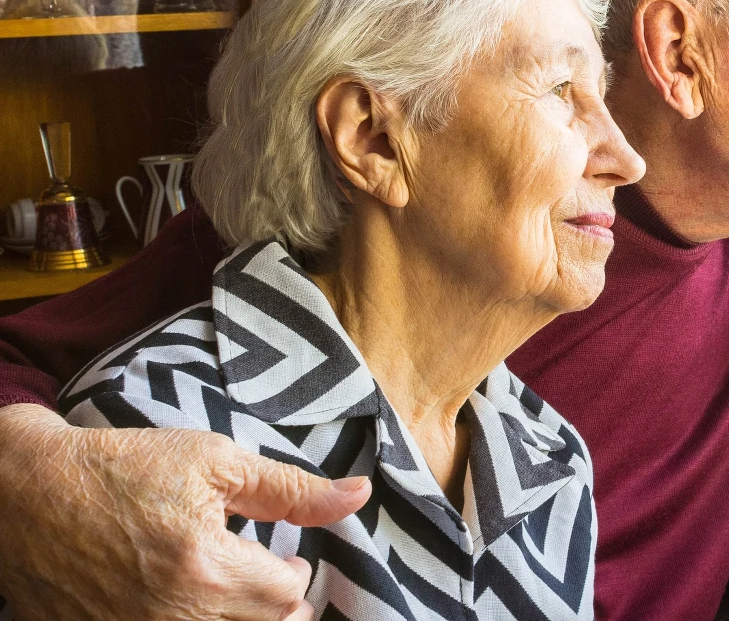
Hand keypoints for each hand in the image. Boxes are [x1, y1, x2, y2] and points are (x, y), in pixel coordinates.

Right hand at [0, 404, 370, 620]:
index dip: (294, 570)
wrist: (33, 491)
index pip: (286, 592)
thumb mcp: (216, 461)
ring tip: (232, 590)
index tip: (285, 555)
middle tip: (268, 577)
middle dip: (275, 604)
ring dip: (239, 618)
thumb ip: (291, 488)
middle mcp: (172, 615)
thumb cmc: (126, 467)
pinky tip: (194, 603)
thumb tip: (357, 495)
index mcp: (204, 566)